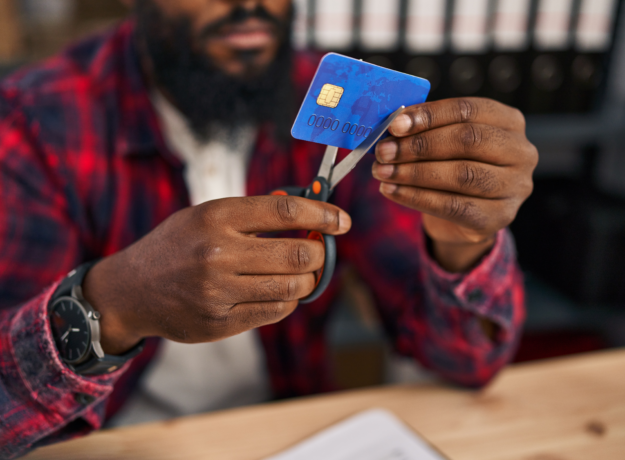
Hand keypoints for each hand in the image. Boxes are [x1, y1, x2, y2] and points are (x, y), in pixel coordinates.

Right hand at [83, 196, 350, 354]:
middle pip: (296, 253)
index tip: (342, 220)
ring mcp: (217, 293)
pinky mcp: (219, 323)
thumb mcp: (205, 216)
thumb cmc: (176, 246)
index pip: (284, 212)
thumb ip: (252, 213)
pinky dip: (288, 301)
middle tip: (320, 250)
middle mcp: (217, 254)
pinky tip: (282, 291)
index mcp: (215, 217)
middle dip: (320, 252)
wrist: (130, 291)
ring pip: (291, 288)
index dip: (322, 215)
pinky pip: (275, 313)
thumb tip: (305, 208)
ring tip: (303, 271)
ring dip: (308, 279)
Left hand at [372, 98, 537, 270]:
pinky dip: (416, 198)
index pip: (468, 110)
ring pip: (461, 175)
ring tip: (382, 172)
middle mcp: (521, 152)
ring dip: (414, 173)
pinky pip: (453, 206)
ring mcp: (515, 187)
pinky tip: (391, 190)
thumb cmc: (453, 167)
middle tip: (384, 151)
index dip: (429, 116)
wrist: (465, 215)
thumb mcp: (445, 142)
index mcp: (509, 122)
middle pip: (467, 140)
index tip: (395, 124)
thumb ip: (425, 128)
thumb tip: (393, 123)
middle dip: (419, 146)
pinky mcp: (499, 217)